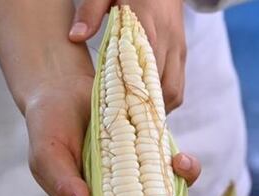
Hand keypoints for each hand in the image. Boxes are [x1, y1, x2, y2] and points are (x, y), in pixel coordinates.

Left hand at [69, 0, 186, 110]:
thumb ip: (90, 12)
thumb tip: (75, 37)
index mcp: (148, 23)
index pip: (142, 65)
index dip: (129, 89)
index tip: (110, 105)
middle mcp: (168, 40)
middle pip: (159, 86)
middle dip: (140, 106)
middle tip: (117, 120)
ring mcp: (178, 49)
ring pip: (173, 92)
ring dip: (154, 108)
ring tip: (131, 118)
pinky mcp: (182, 55)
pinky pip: (178, 88)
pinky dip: (162, 101)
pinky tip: (144, 106)